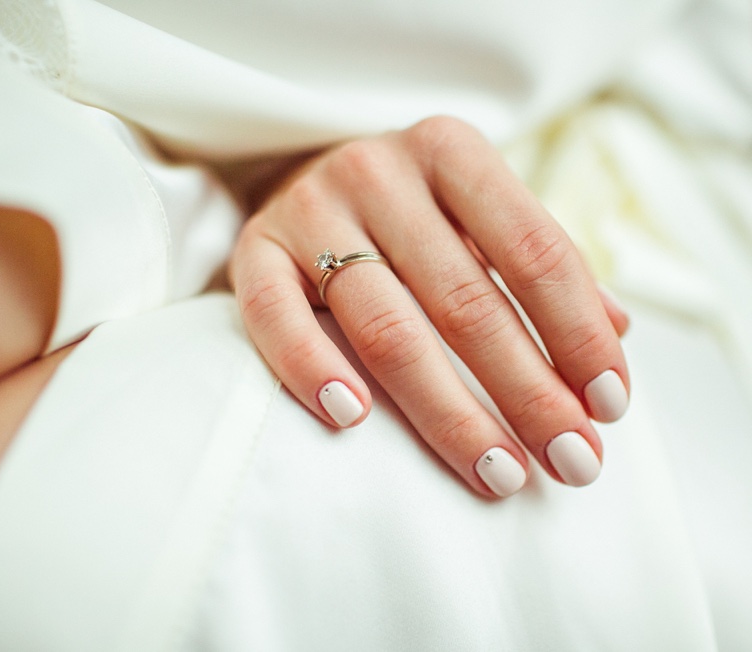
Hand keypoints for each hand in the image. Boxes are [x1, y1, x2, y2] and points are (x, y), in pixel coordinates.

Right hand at [230, 116, 628, 496]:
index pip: (535, 250)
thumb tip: (617, 331)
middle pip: (465, 300)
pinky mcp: (253, 250)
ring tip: (498, 472)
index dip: (579, 335)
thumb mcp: (479, 215)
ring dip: (447, 411)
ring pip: (385, 326)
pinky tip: (353, 422)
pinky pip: (275, 317)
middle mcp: (378, 171)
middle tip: (571, 460)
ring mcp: (310, 210)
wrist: (303, 173)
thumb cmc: (410, 209)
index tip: (609, 408)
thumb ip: (540, 265)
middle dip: (527, 392)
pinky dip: (311, 370)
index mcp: (451, 152)